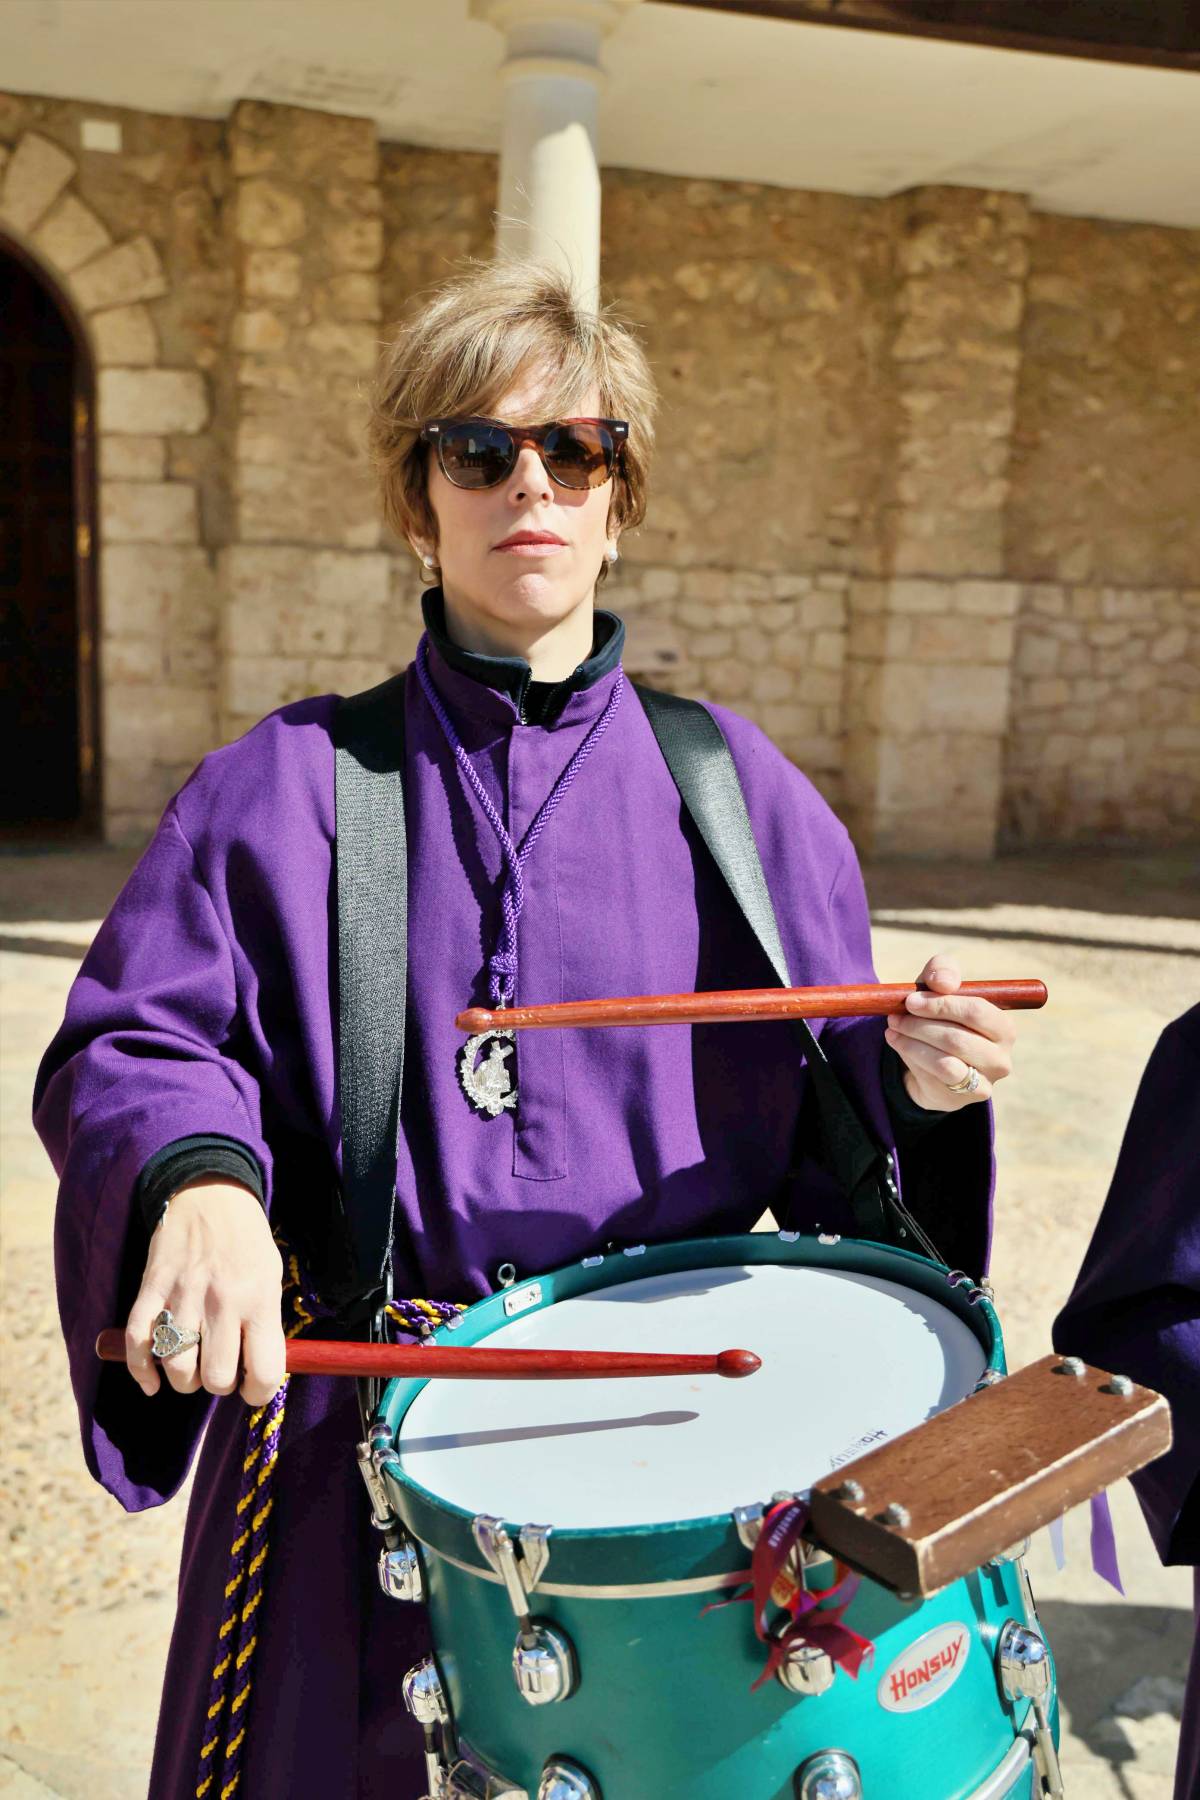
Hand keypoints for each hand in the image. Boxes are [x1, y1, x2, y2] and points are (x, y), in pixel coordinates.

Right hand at [124, 1179, 285, 1405]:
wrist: (209, 1193)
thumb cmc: (246, 1242)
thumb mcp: (271, 1277)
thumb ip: (265, 1324)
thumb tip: (259, 1374)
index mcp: (259, 1298)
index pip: (264, 1371)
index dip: (258, 1391)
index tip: (252, 1386)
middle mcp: (222, 1300)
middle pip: (216, 1378)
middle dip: (217, 1384)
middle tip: (220, 1368)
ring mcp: (183, 1294)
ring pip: (177, 1368)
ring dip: (183, 1378)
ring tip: (192, 1364)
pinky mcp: (152, 1288)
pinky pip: (138, 1343)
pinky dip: (141, 1370)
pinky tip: (152, 1381)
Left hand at [884, 954, 1015, 1113]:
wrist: (932, 1061)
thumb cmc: (941, 1016)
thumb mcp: (940, 988)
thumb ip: (943, 972)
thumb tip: (943, 982)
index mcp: (1003, 1027)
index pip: (976, 1012)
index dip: (941, 1004)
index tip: (911, 1000)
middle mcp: (1001, 1058)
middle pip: (957, 1039)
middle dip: (920, 1025)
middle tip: (895, 1016)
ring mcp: (985, 1082)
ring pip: (945, 1063)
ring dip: (912, 1042)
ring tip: (893, 1029)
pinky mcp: (962, 1099)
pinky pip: (933, 1077)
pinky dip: (911, 1057)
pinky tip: (898, 1043)